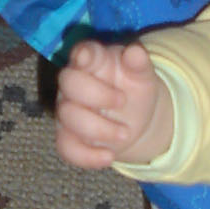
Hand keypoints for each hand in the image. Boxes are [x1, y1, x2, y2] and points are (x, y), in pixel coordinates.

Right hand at [54, 39, 172, 169]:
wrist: (137, 120)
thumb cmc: (135, 90)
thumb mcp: (144, 76)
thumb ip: (140, 63)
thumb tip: (135, 51)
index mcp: (93, 61)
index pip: (81, 52)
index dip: (82, 54)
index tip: (86, 58)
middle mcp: (74, 83)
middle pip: (68, 82)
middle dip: (95, 95)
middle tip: (123, 102)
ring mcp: (68, 110)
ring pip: (67, 116)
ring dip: (98, 128)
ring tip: (125, 133)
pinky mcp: (68, 136)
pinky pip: (66, 147)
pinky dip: (86, 156)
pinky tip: (108, 157)